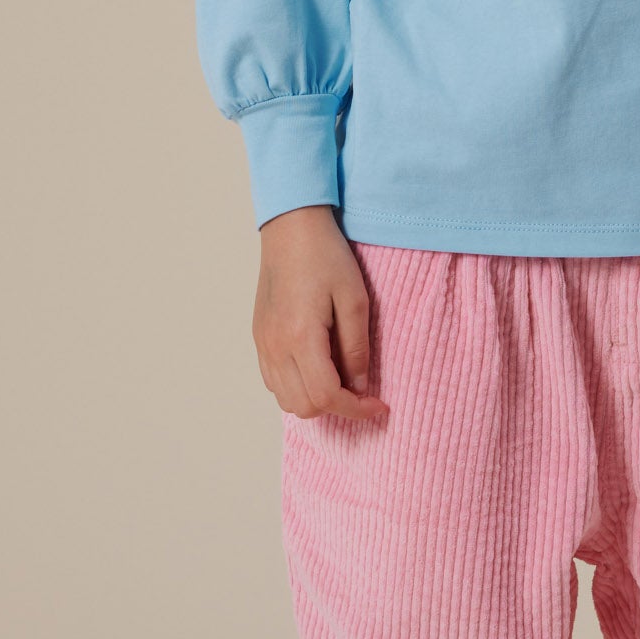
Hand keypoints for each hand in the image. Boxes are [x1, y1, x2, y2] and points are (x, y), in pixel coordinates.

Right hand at [253, 206, 389, 422]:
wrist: (291, 228)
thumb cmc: (326, 257)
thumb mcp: (355, 299)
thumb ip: (356, 348)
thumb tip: (360, 386)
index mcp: (301, 337)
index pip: (326, 396)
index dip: (356, 410)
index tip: (379, 405)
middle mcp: (276, 347)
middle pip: (304, 406)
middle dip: (337, 408)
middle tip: (362, 390)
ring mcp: (263, 344)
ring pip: (286, 400)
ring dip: (316, 400)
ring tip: (341, 379)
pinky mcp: (259, 337)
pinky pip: (274, 382)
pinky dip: (297, 387)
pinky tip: (318, 368)